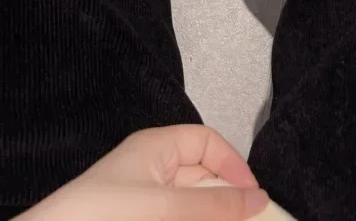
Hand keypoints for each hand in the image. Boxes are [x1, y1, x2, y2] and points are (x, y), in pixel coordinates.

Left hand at [16, 123, 269, 219]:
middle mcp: (151, 171)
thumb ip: (212, 206)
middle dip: (226, 200)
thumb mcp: (164, 206)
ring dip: (210, 217)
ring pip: (191, 206)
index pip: (207, 142)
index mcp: (155, 148)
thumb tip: (258, 200)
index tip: (254, 198)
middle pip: (203, 177)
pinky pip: (176, 218)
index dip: (233, 165)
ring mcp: (144, 201)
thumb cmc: (97, 216)